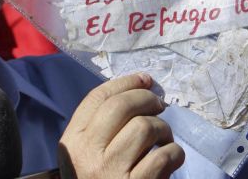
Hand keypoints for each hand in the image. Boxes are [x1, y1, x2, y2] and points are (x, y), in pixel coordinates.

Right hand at [58, 73, 183, 178]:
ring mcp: (110, 172)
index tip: (145, 79)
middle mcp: (87, 155)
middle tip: (160, 106)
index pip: (97, 98)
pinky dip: (175, 155)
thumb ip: (102, 126)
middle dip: (147, 99)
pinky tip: (171, 160)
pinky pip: (164, 157)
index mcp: (72, 143)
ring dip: (164, 130)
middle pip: (122, 106)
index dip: (125, 82)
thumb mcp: (87, 155)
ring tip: (165, 140)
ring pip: (145, 128)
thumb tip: (141, 87)